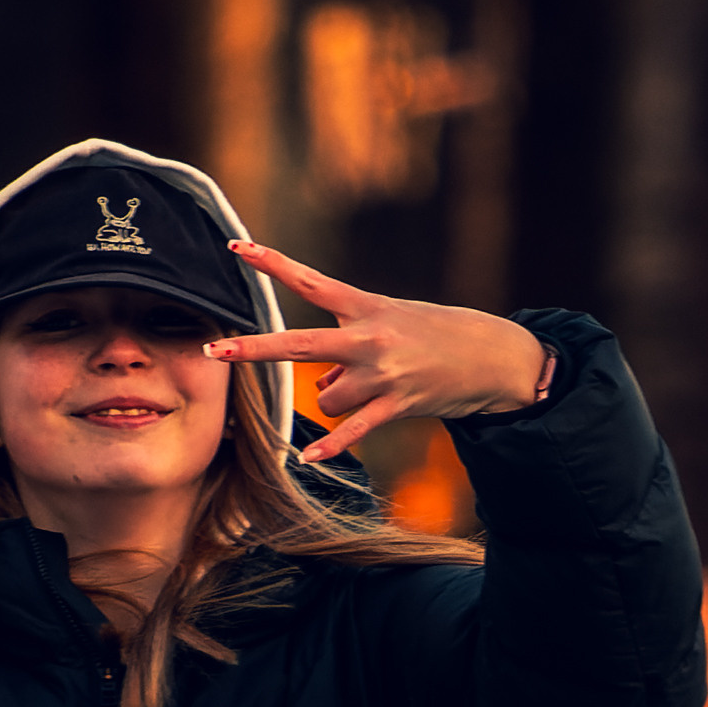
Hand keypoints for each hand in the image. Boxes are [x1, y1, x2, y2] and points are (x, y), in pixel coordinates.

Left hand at [207, 242, 547, 465]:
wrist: (493, 357)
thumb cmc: (438, 335)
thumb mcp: (392, 324)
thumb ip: (349, 350)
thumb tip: (320, 389)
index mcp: (367, 306)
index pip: (310, 282)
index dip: (272, 263)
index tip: (236, 247)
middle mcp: (370, 337)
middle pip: (299, 345)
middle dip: (254, 349)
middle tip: (214, 350)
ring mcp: (383, 374)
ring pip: (330, 397)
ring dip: (338, 399)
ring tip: (374, 388)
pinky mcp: (398, 405)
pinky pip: (354, 431)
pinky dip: (331, 446)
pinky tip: (308, 459)